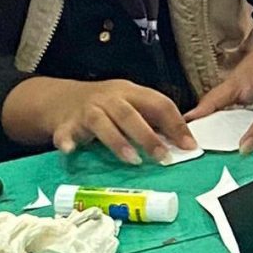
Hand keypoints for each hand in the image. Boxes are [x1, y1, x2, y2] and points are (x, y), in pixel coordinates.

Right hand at [38, 78, 194, 166]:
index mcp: (131, 92)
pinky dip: (67, 141)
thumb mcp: (133, 105)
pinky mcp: (67, 125)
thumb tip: (184, 143)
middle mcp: (109, 99)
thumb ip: (154, 120)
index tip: (189, 145)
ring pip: (101, 123)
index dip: (175, 124)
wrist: (63, 99)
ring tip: (133, 160)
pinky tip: (70, 150)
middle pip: (129, 114)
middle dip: (148, 136)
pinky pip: (65, 133)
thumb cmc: (108, 106)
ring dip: (117, 141)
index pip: (157, 103)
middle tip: (163, 157)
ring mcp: (86, 111)